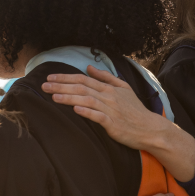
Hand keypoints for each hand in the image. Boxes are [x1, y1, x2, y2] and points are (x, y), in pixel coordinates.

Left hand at [42, 65, 194, 180]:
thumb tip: (89, 67)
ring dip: (69, 98)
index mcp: (109, 88)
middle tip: (44, 85)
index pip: (83, 79)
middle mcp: (108, 96)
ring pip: (87, 100)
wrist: (151, 128)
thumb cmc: (135, 110)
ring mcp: (111, 110)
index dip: (65, 77)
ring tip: (53, 97)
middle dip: (61, 86)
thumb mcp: (123, 88)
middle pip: (81, 88)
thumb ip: (105, 77)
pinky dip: (87, 112)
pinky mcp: (113, 124)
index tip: (50, 77)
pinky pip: (98, 116)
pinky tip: (75, 110)